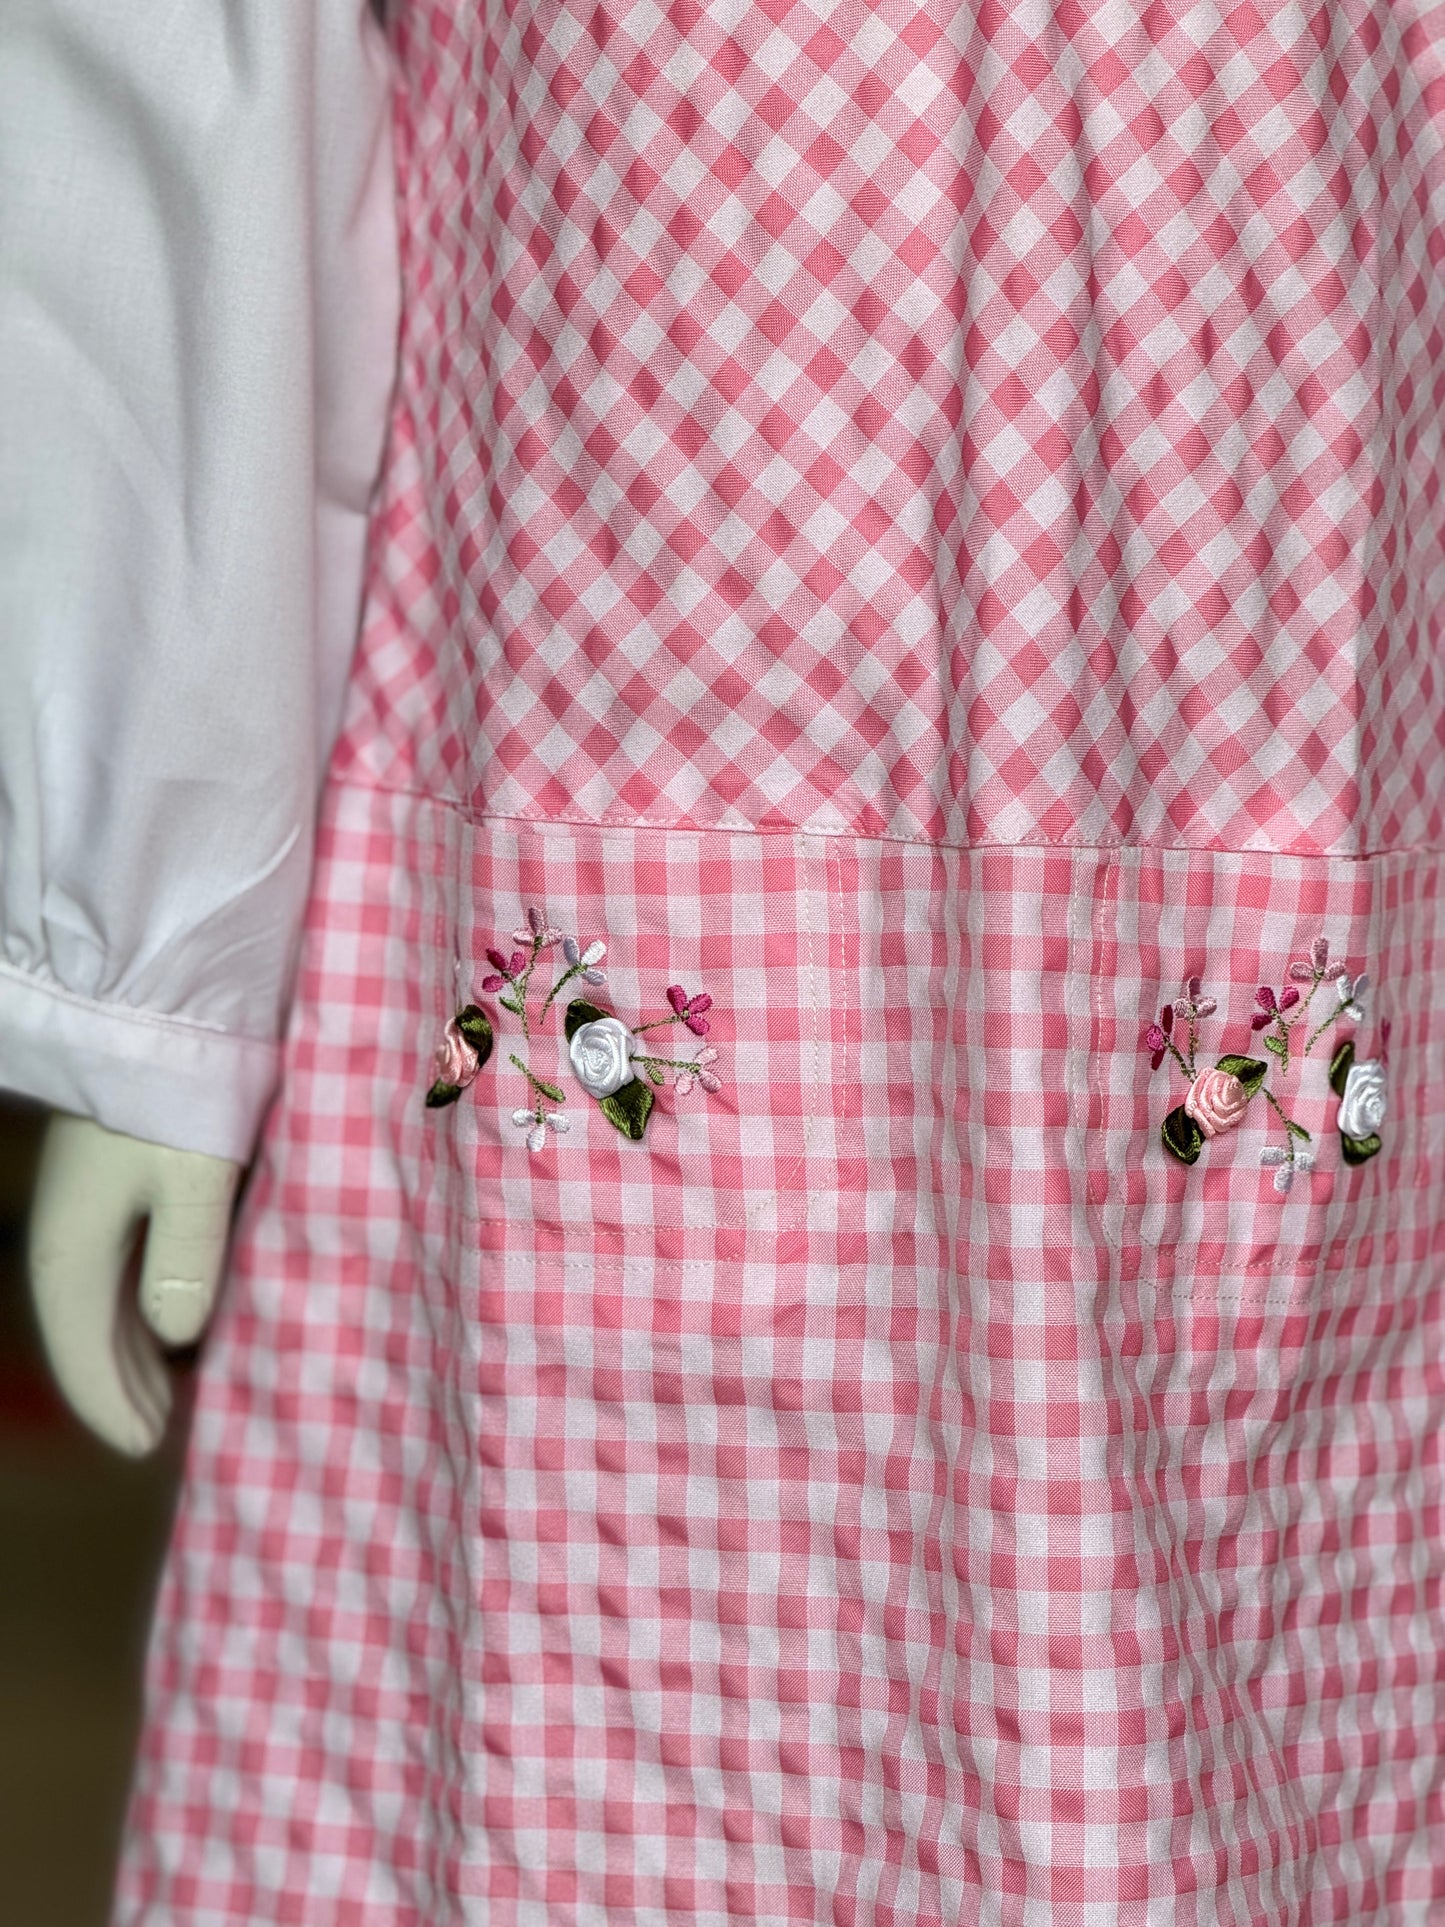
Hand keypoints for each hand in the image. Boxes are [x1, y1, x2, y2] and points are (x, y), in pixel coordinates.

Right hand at [27, 1114, 240, 1455]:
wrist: (160, 1002)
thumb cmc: (181, 1094)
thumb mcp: (193, 1181)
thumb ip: (184, 1264)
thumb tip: (175, 1339)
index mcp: (73, 1243)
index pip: (81, 1347)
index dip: (110, 1401)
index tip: (146, 1448)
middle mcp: (68, 1226)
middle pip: (87, 1326)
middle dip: (120, 1382)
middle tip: (159, 1432)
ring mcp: (88, 1196)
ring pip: (101, 1293)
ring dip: (130, 1343)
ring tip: (167, 1388)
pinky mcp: (116, 1170)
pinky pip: (121, 1258)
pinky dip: (142, 1297)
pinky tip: (176, 1307)